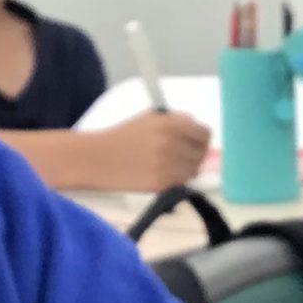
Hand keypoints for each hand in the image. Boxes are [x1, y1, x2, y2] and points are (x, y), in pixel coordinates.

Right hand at [90, 111, 212, 190]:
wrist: (99, 158)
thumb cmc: (123, 136)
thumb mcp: (149, 118)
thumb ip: (174, 119)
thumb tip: (194, 124)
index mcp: (170, 124)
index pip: (204, 133)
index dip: (202, 138)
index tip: (196, 142)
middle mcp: (172, 143)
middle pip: (202, 152)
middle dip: (196, 154)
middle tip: (184, 156)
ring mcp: (168, 165)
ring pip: (194, 169)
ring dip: (187, 168)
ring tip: (172, 166)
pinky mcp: (162, 184)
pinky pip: (182, 182)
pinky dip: (177, 179)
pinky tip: (165, 174)